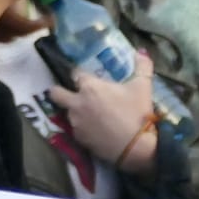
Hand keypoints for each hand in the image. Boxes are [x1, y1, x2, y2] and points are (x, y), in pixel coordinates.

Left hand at [48, 54, 157, 174]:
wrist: (136, 147)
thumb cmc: (137, 113)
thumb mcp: (143, 86)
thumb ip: (142, 66)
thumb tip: (141, 51)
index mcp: (90, 87)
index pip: (76, 73)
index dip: (80, 75)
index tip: (85, 77)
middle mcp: (77, 103)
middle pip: (56, 93)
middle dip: (58, 91)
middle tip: (69, 93)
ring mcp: (76, 122)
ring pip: (67, 113)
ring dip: (75, 111)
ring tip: (89, 115)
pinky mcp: (79, 139)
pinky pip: (76, 129)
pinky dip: (83, 128)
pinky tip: (95, 130)